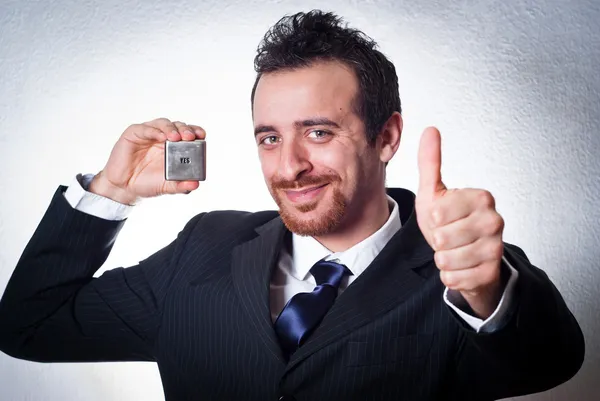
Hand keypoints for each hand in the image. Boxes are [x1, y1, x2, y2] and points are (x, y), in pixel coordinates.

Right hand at [89, 118, 205, 204]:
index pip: (189, 134)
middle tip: (190, 137)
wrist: (124, 188)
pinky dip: (155, 131)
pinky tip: (161, 137)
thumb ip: (181, 186)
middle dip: (186, 129)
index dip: (196, 132)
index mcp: (175, 147)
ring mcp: (149, 134)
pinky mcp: (134, 133)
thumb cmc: (147, 183)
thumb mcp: (167, 186)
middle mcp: (163, 137)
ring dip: (171, 129)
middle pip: (178, 126)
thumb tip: (195, 184)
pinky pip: (146, 129)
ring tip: (176, 137)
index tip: (202, 136)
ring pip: (163, 124)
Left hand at [415, 127, 504, 318]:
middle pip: (442, 236)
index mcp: (481, 197)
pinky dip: (450, 275)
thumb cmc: (449, 222)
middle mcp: (495, 221)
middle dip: (437, 241)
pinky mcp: (491, 273)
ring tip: (454, 250)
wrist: (467, 257)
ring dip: (443, 259)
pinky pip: (453, 278)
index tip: (444, 217)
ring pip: (447, 259)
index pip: (437, 212)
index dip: (433, 219)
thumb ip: (431, 162)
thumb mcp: (435, 192)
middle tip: (449, 236)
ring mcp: (496, 248)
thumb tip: (430, 130)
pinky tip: (461, 266)